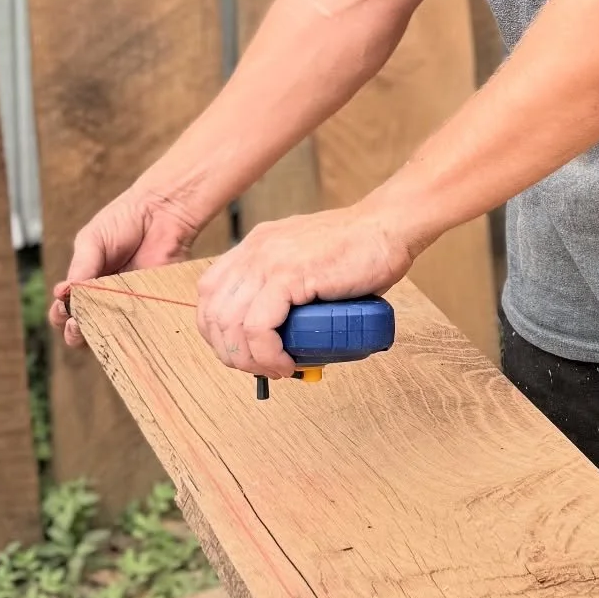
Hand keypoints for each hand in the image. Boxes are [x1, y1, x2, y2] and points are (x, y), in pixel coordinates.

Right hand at [49, 185, 204, 347]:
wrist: (162, 211)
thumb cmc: (124, 221)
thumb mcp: (91, 241)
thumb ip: (80, 268)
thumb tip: (62, 293)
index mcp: (85, 282)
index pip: (65, 309)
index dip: (60, 314)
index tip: (63, 304)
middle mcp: (105, 297)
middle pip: (84, 329)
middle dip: (74, 331)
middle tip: (76, 322)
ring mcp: (129, 304)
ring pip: (111, 334)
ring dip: (99, 336)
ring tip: (95, 326)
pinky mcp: (153, 305)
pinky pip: (141, 326)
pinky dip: (131, 331)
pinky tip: (124, 323)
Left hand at [195, 205, 410, 378]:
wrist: (388, 227)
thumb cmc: (361, 250)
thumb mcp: (309, 265)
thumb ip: (291, 291)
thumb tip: (287, 337)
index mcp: (256, 246)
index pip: (210, 293)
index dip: (218, 332)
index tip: (242, 353)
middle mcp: (255, 250)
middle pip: (213, 313)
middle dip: (231, 353)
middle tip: (260, 369)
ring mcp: (269, 261)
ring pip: (231, 324)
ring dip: (248, 359)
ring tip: (275, 369)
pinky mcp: (289, 274)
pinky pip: (259, 327)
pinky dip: (267, 354)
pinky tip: (285, 362)